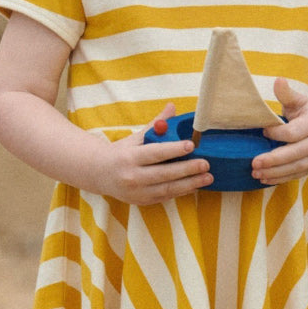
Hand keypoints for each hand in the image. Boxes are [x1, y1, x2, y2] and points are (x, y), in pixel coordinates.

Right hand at [93, 103, 213, 204]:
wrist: (99, 174)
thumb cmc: (121, 152)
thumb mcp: (135, 137)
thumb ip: (156, 124)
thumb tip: (172, 107)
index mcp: (129, 157)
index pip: (155, 153)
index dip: (173, 150)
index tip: (191, 145)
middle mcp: (132, 177)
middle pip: (164, 174)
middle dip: (187, 169)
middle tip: (206, 164)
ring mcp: (137, 192)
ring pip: (168, 188)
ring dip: (190, 183)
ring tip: (208, 177)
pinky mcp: (143, 201)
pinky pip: (166, 196)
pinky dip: (182, 191)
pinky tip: (195, 185)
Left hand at [251, 78, 307, 184]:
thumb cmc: (306, 112)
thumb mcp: (299, 101)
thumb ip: (287, 93)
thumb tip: (278, 80)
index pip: (294, 132)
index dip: (277, 134)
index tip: (262, 131)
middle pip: (295, 154)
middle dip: (273, 159)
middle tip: (253, 163)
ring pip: (296, 167)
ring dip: (275, 172)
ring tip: (255, 173)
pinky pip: (296, 175)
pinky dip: (280, 179)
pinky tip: (264, 179)